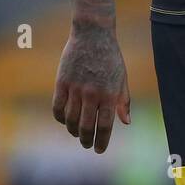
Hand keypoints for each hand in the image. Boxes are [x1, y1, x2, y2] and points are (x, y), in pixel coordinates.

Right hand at [52, 25, 130, 153]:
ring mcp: (75, 88)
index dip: (102, 141)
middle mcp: (92, 94)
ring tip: (77, 133)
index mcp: (109, 94)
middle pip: (86, 127)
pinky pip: (57, 108)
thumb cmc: (110, 57)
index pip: (105, 126)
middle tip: (87, 144)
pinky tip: (65, 120)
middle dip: (86, 140)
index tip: (99, 150)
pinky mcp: (61, 82)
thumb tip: (126, 122)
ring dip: (73, 131)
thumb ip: (123, 101)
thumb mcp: (122, 78)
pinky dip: (60, 118)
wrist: (93, 34)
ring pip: (70, 120)